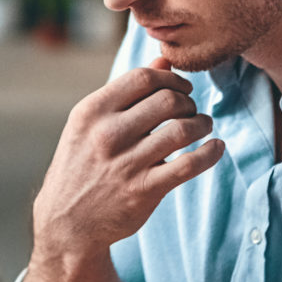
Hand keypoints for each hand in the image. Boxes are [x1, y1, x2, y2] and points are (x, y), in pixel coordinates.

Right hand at [32, 62, 222, 260]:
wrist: (66, 221)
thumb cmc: (82, 165)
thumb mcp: (90, 124)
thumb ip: (126, 92)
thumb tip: (164, 60)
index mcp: (91, 112)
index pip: (143, 78)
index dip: (171, 78)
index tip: (181, 88)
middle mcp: (107, 135)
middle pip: (168, 100)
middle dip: (188, 102)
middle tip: (191, 111)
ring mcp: (126, 163)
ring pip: (183, 129)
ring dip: (202, 124)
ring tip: (202, 127)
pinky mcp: (144, 190)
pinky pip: (190, 164)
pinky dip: (210, 153)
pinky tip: (215, 148)